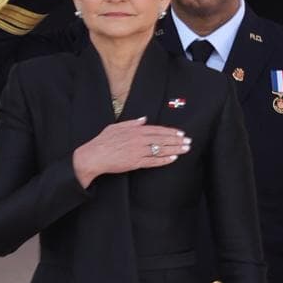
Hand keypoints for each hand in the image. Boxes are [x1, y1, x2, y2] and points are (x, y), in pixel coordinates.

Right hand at [72, 117, 191, 187]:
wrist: (93, 156)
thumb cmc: (102, 141)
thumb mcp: (116, 127)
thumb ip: (132, 123)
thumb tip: (143, 119)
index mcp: (135, 130)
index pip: (157, 130)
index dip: (170, 132)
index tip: (181, 133)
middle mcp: (138, 140)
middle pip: (162, 139)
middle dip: (177, 140)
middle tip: (189, 141)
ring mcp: (138, 151)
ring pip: (160, 150)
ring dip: (175, 149)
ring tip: (185, 149)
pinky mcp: (135, 163)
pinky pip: (153, 161)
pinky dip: (164, 160)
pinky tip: (173, 159)